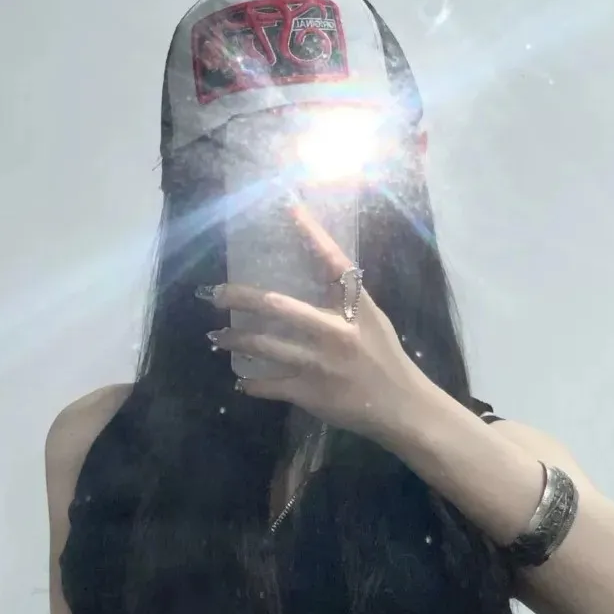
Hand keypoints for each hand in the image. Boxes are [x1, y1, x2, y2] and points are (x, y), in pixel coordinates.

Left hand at [199, 202, 436, 447]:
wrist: (399, 405)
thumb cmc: (383, 357)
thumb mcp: (372, 319)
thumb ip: (344, 299)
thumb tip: (314, 271)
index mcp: (353, 307)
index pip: (331, 261)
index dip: (311, 232)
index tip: (289, 208)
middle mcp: (334, 330)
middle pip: (277, 306)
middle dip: (240, 298)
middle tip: (214, 293)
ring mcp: (318, 363)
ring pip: (264, 346)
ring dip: (235, 340)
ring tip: (217, 337)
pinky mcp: (309, 392)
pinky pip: (268, 385)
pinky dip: (250, 383)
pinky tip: (240, 380)